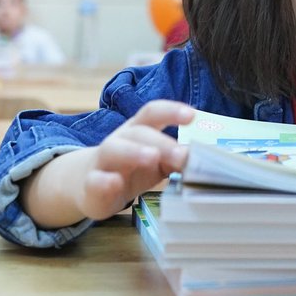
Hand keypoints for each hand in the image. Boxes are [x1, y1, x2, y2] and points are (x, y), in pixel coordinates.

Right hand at [77, 100, 191, 220]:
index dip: (171, 111)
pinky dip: (104, 181)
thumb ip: (176, 158)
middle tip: (182, 154)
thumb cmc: (131, 168)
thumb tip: (205, 159)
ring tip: (151, 158)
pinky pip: (95, 180)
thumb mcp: (157, 162)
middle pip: (138, 132)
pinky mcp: (91, 184)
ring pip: (114, 149)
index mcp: (138, 130)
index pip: (153, 112)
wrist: (90, 183)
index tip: (192, 115)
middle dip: (161, 141)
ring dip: (134, 152)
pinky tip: (114, 183)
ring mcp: (103, 160)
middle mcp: (120, 140)